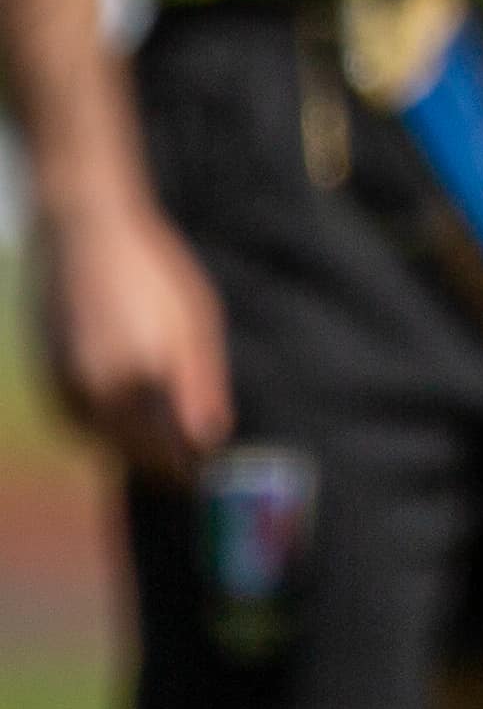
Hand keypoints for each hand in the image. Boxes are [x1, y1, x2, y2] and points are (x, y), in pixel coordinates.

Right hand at [35, 181, 230, 476]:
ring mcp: (63, 387)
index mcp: (138, 382)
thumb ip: (201, 387)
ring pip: (100, 441)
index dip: (188, 469)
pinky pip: (75, 422)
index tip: (206, 474)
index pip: (166, 453)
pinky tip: (123, 420)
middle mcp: (94, 393)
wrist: (84, 234)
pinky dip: (101, 430)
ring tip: (161, 447)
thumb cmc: (153, 273)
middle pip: (131, 454)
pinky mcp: (46, 377)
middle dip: (161, 464)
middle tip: (187, 468)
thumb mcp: (195, 324)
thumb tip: (210, 439)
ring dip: (130, 450)